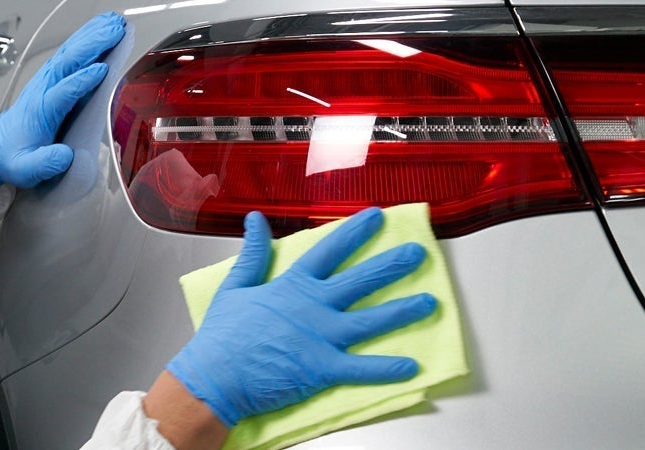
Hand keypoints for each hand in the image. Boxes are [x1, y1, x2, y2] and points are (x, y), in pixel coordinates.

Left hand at [0, 12, 124, 186]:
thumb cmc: (12, 156)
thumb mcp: (24, 169)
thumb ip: (43, 163)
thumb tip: (65, 156)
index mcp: (40, 110)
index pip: (62, 91)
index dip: (81, 81)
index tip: (101, 70)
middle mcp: (43, 89)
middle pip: (68, 61)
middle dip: (92, 44)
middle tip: (115, 31)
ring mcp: (46, 81)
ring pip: (70, 53)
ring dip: (92, 36)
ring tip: (114, 23)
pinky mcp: (51, 78)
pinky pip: (70, 54)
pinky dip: (85, 39)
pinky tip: (100, 30)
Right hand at [165, 208, 438, 426]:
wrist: (215, 376)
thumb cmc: (222, 336)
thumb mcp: (235, 286)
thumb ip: (252, 253)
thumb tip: (255, 220)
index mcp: (292, 285)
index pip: (329, 250)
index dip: (355, 232)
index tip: (377, 217)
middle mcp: (312, 307)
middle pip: (360, 280)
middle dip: (392, 265)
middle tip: (416, 254)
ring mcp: (320, 337)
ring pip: (371, 320)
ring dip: (402, 311)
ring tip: (429, 302)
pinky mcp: (322, 368)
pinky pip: (362, 368)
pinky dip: (387, 368)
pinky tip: (411, 366)